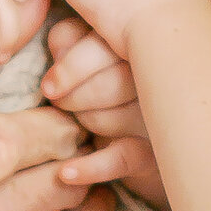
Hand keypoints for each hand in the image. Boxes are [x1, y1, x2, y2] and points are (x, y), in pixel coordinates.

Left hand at [42, 11, 166, 207]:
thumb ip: (68, 38)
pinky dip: (90, 168)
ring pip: (110, 118)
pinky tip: (65, 173)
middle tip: (59, 102)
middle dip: (75, 96)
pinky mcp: (154, 152)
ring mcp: (158, 114)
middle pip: (111, 80)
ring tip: (77, 124)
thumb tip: (53, 37)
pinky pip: (120, 159)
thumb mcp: (84, 52)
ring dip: (86, 124)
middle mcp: (157, 72)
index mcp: (141, 39)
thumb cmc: (105, 82)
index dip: (72, 65)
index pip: (102, 44)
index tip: (51, 84)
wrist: (147, 132)